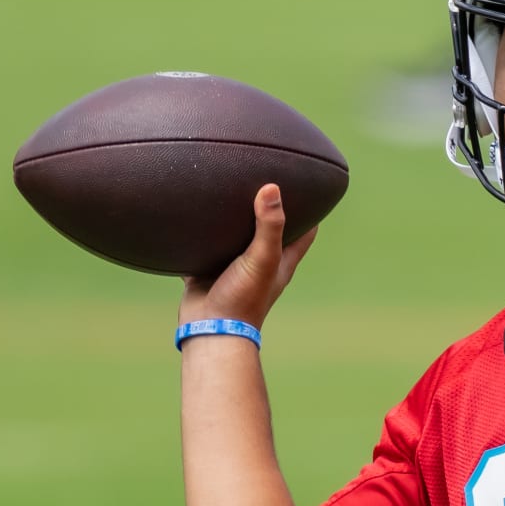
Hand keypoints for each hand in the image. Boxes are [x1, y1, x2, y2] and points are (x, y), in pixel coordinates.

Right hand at [180, 184, 317, 328]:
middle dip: (268, 206)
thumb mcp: (262, 259)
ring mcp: (232, 264)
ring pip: (235, 234)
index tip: (308, 185)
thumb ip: (269, 226)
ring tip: (228, 185)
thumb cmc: (243, 299)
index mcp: (281, 259)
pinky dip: (202, 230)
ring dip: (233, 216)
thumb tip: (271, 188)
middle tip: (263, 175)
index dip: (310, 209)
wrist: (209, 329)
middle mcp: (259, 260)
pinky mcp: (206, 267)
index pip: (305, 231)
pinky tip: (194, 209)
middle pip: (269, 228)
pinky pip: (205, 244)